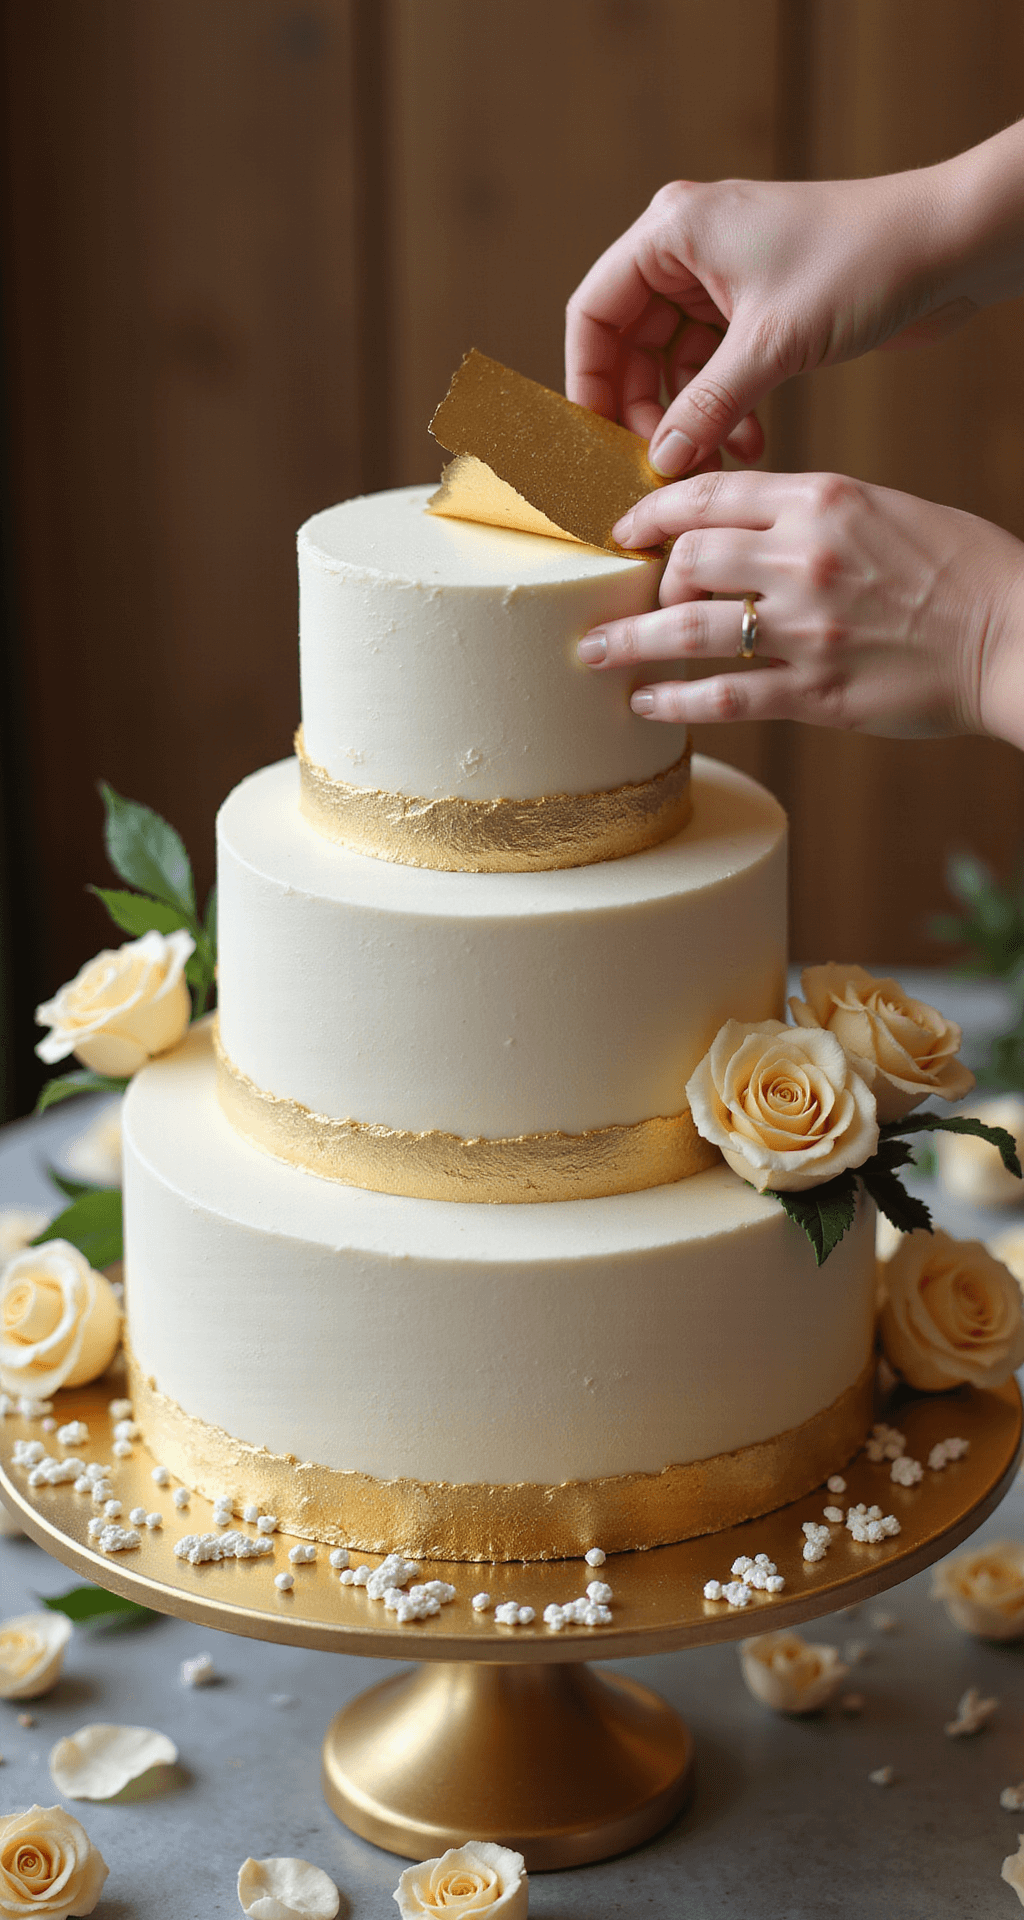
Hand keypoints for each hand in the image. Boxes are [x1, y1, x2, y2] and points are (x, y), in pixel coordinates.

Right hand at [566, 169, 981, 478]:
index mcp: (674, 232)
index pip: (595, 313)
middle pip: (632, 348)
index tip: (595, 444)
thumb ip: (706, 407)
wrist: (949, 246)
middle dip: (648, 414)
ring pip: (676, 367)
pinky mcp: (759, 309)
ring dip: (692, 421)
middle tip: (662, 469)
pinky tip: (751, 444)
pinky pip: (718, 371)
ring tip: (714, 465)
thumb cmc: (863, 263)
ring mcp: (724, 280)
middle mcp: (690, 250)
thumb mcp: (771, 344)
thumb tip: (660, 463)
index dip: (589, 383)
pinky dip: (726, 410)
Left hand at [575, 469, 1023, 746]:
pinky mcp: (816, 692)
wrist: (1014, 635)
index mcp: (823, 498)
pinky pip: (724, 694)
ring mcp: (808, 628)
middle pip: (687, 558)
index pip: (709, 494)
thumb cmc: (957, 571)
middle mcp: (806, 557)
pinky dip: (673, 699)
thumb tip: (736, 531)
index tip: (623, 531)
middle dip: (647, 581)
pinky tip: (645, 702)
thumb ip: (808, 513)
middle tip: (629, 602)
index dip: (651, 512)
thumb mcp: (882, 509)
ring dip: (630, 643)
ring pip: (689, 628)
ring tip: (593, 655)